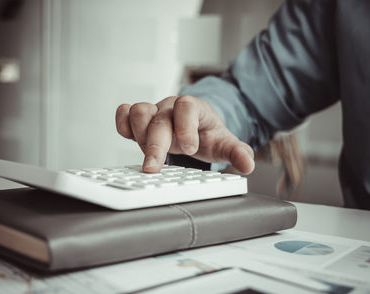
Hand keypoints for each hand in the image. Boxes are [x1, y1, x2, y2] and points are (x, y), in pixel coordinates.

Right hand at [115, 95, 254, 173]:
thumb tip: (247, 165)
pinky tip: (130, 138)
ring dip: (139, 135)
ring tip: (149, 156)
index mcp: (195, 108)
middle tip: (153, 168)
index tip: (190, 148)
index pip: (187, 107)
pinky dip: (122, 125)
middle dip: (155, 143)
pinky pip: (124, 113)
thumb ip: (237, 153)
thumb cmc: (207, 135)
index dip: (186, 126)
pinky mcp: (139, 120)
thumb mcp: (224, 144)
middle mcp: (171, 107)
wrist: (195, 128)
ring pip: (138, 111)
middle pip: (158, 115)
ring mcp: (154, 111)